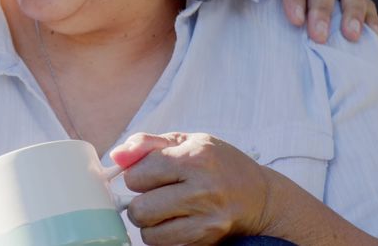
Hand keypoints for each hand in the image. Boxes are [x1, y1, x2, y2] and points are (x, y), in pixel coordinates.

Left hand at [109, 132, 273, 244]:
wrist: (261, 198)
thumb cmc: (218, 164)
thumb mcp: (186, 142)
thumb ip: (146, 144)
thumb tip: (116, 156)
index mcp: (194, 158)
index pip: (137, 175)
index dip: (136, 176)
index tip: (149, 175)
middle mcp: (202, 190)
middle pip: (139, 209)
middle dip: (140, 203)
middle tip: (155, 196)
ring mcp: (207, 220)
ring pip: (150, 233)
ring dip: (151, 224)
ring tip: (166, 211)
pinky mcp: (208, 240)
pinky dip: (164, 237)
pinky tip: (178, 222)